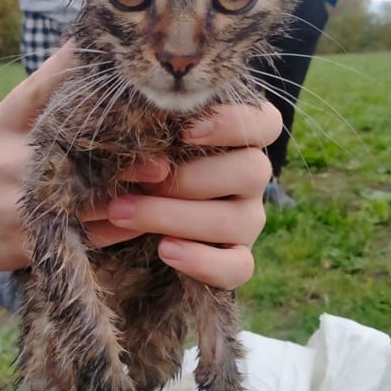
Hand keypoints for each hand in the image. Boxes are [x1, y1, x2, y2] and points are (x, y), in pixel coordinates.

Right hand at [0, 41, 145, 325]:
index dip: (85, 74)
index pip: (44, 87)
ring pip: (90, 193)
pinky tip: (149, 212)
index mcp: (2, 123)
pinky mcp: (35, 240)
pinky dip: (122, 223)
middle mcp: (8, 160)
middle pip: (76, 144)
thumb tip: (82, 44)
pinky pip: (90, 233)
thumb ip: (41, 90)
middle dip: (123, 140)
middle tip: (166, 131)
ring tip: (166, 170)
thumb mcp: (2, 122)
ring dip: (131, 184)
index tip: (126, 67)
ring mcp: (20, 203)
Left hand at [104, 102, 280, 289]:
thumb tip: (150, 168)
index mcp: (238, 138)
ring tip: (124, 214)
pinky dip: (202, 261)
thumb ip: (146, 149)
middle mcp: (252, 177)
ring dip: (176, 217)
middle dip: (187, 179)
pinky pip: (238, 268)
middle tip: (140, 182)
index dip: (234, 124)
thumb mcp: (141, 149)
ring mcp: (248, 220)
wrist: (125, 216)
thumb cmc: (137, 164)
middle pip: (250, 171)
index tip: (187, 131)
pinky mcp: (238, 260)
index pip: (266, 123)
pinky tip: (165, 251)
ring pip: (237, 219)